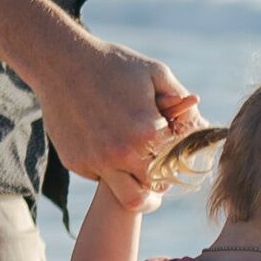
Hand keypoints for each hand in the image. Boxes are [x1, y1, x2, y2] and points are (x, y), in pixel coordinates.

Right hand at [37, 35, 198, 203]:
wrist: (60, 62)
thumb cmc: (112, 63)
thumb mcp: (155, 73)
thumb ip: (181, 99)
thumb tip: (200, 122)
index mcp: (148, 132)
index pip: (178, 164)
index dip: (180, 161)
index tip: (177, 156)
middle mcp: (123, 153)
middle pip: (156, 189)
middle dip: (161, 181)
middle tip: (160, 172)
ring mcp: (97, 161)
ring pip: (129, 198)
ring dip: (139, 191)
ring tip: (141, 177)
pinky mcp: (76, 163)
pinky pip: (101, 179)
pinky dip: (109, 172)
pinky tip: (108, 150)